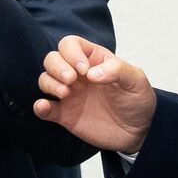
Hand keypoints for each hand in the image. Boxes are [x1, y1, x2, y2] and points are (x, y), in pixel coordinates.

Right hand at [33, 35, 155, 153]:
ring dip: (50, 83)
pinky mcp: (65, 115)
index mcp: (93, 60)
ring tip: (66, 94)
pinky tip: (44, 107)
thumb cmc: (137, 100)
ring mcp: (70, 94)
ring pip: (45, 79)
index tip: (84, 69)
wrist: (138, 132)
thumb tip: (91, 74)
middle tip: (72, 80)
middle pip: (52, 59)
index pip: (70, 44)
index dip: (71, 53)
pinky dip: (40, 106)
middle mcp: (77, 74)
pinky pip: (45, 108)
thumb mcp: (137, 80)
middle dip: (57, 66)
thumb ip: (118, 70)